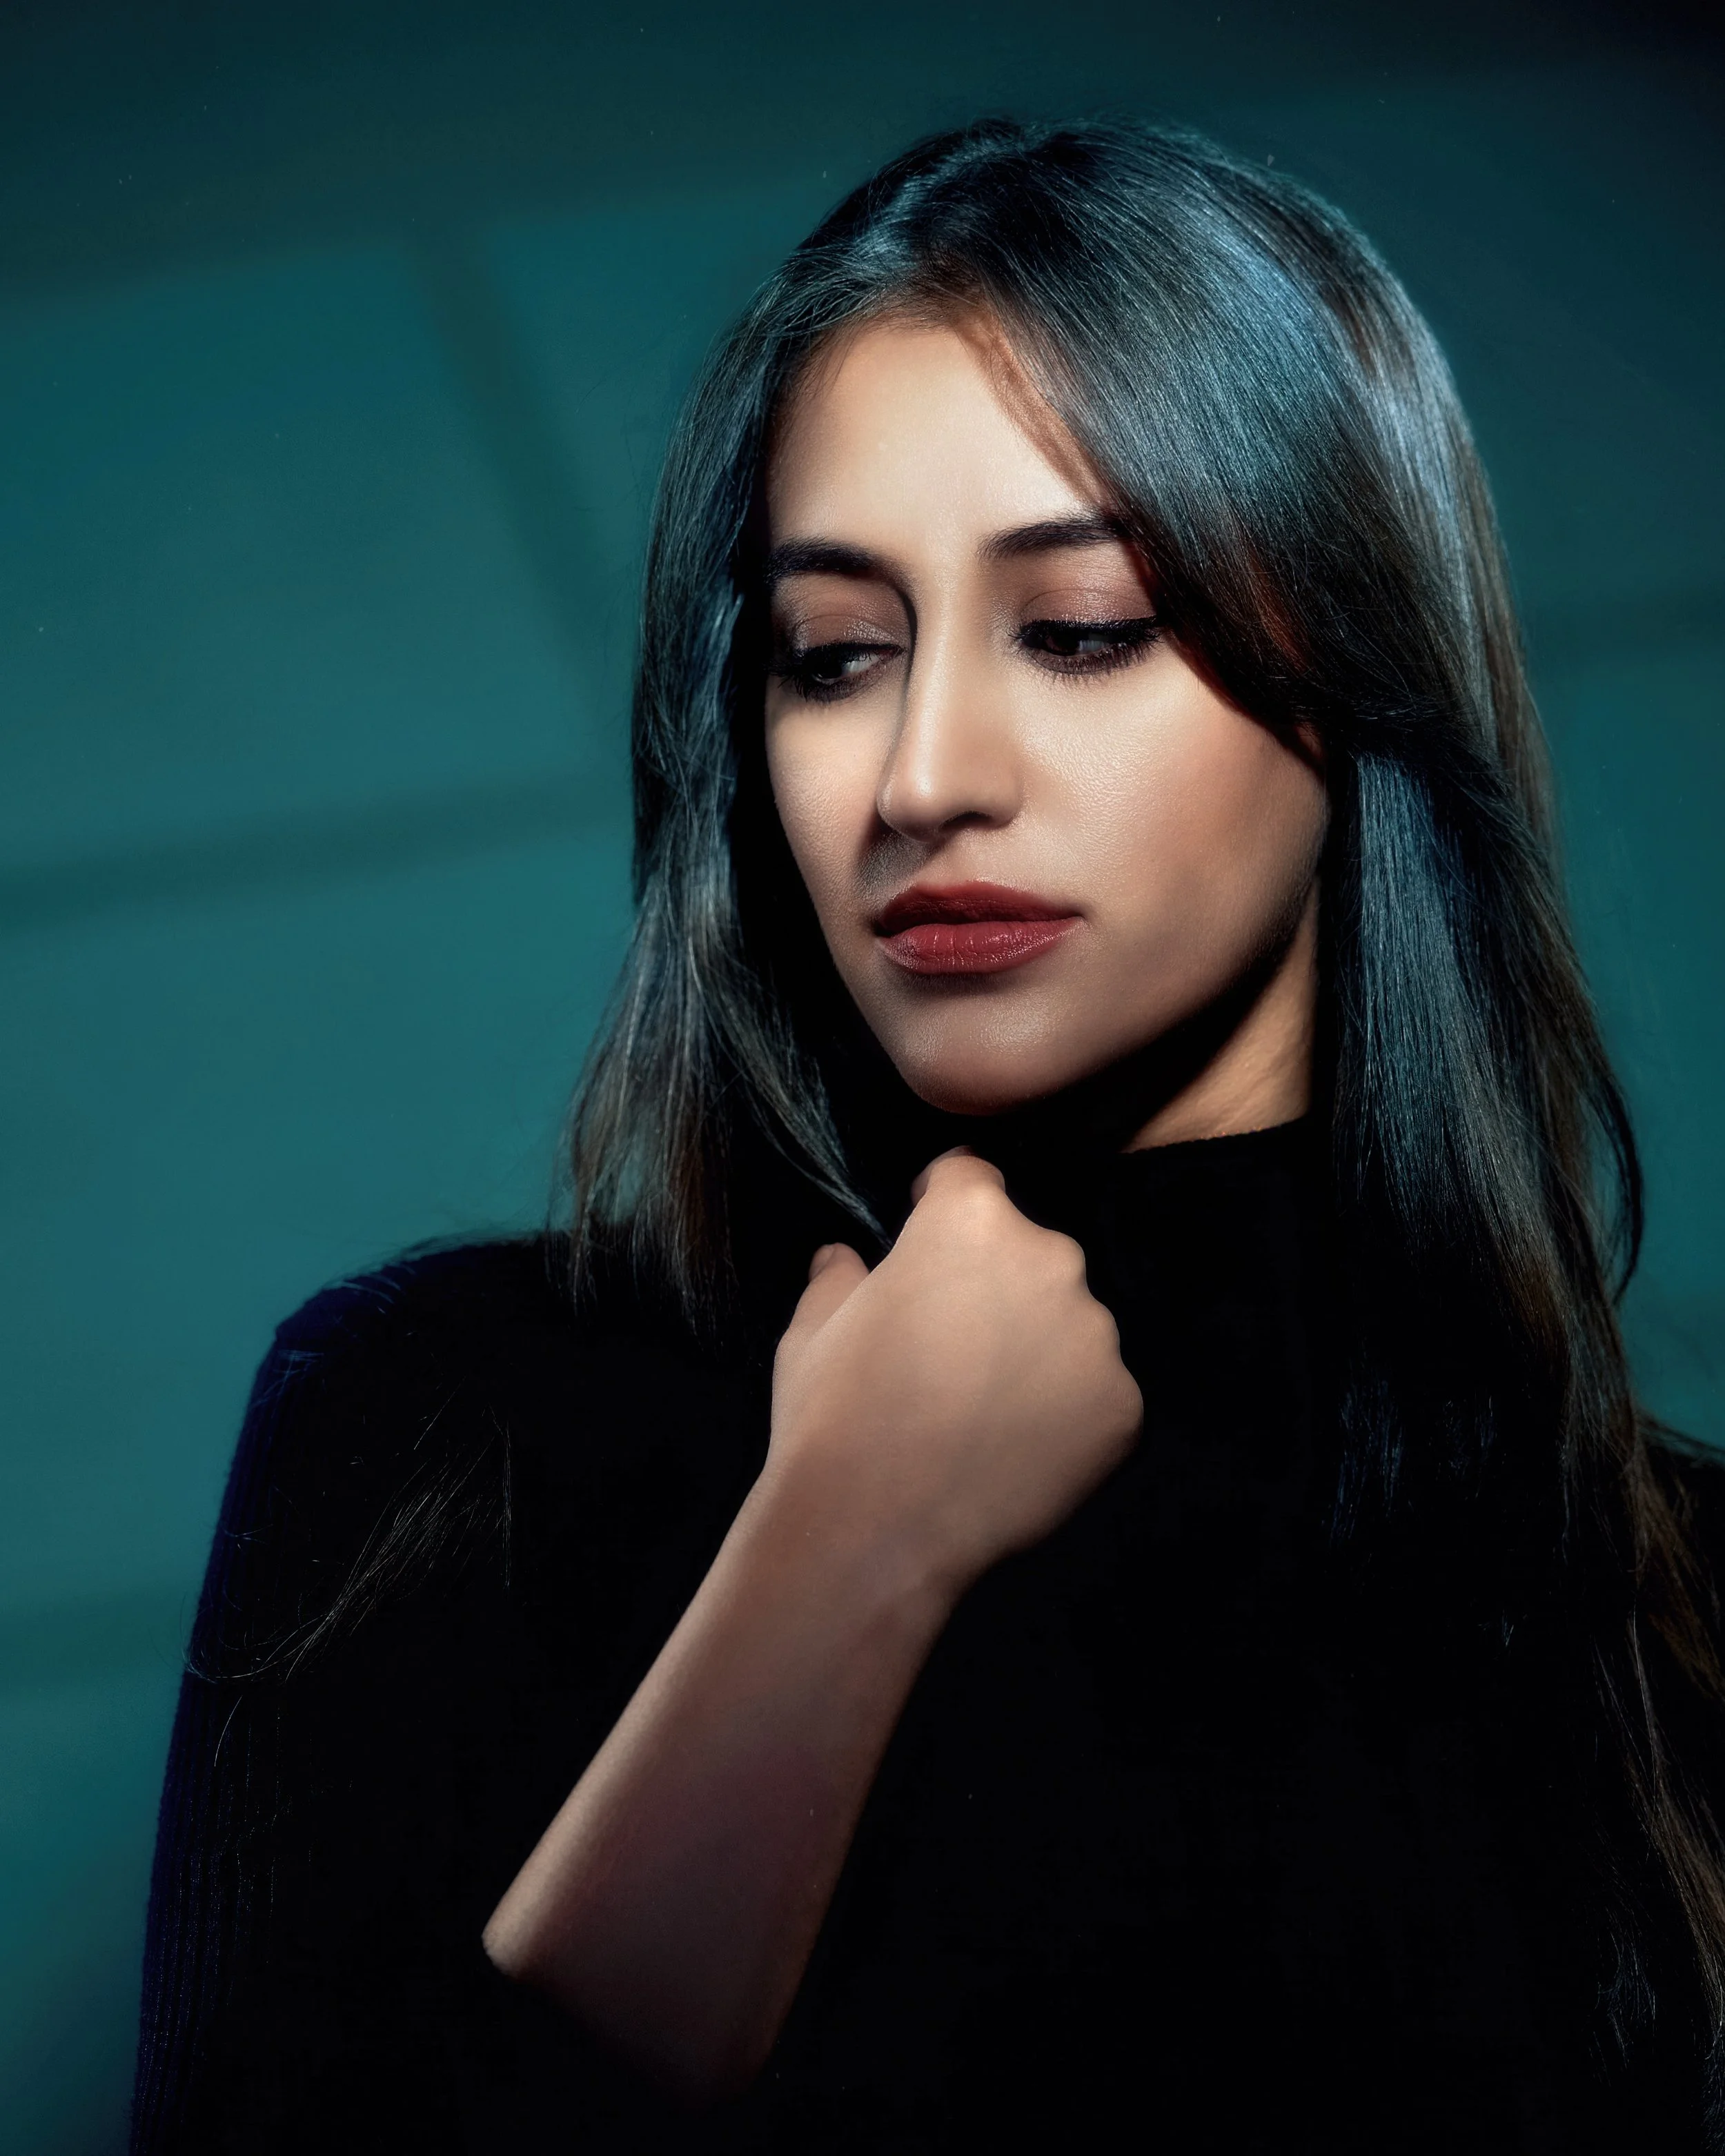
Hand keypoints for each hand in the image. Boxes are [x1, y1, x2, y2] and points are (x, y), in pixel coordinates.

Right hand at [764, 1150, 1142, 1598]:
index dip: (938, 1208)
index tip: (924, 1245)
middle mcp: (1051, 1257)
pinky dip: (1064, 1411)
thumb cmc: (833, 1413)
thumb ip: (840, 1274)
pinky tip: (1012, 1446)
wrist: (874, 1533)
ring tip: (980, 1406)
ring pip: (1068, 1321)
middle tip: (950, 1344)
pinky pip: (1095, 1391)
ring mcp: (1096, 1335)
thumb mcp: (813, 1326)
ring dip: (1035, 1346)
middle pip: (1028, 1250)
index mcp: (972, 1217)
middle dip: (994, 1282)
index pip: (969, 1177)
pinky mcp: (1122, 1406)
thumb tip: (846, 1257)